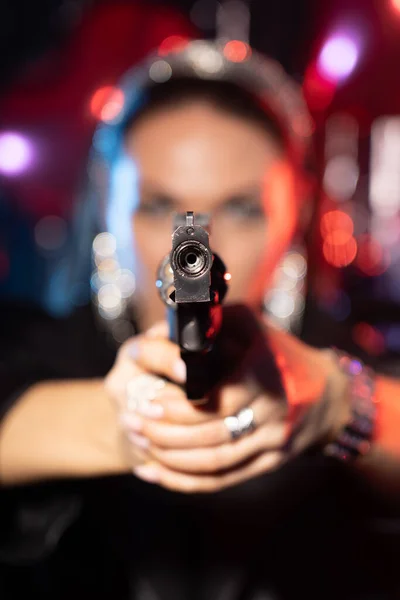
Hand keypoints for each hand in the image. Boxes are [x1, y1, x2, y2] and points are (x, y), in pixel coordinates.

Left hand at [109, 306, 348, 492]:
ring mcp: (273, 444)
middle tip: (132, 421)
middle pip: (210, 435)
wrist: (328, 393)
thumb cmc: (278, 352)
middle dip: (164, 432)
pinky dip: (184, 480)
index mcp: (265, 375)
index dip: (177, 406)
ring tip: (137, 442)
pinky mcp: (269, 464)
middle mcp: (272, 413)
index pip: (216, 400)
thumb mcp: (250, 325)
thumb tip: (163, 331)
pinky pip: (222, 479)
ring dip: (169, 458)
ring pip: (214, 462)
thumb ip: (212, 323)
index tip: (145, 399)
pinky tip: (154, 472)